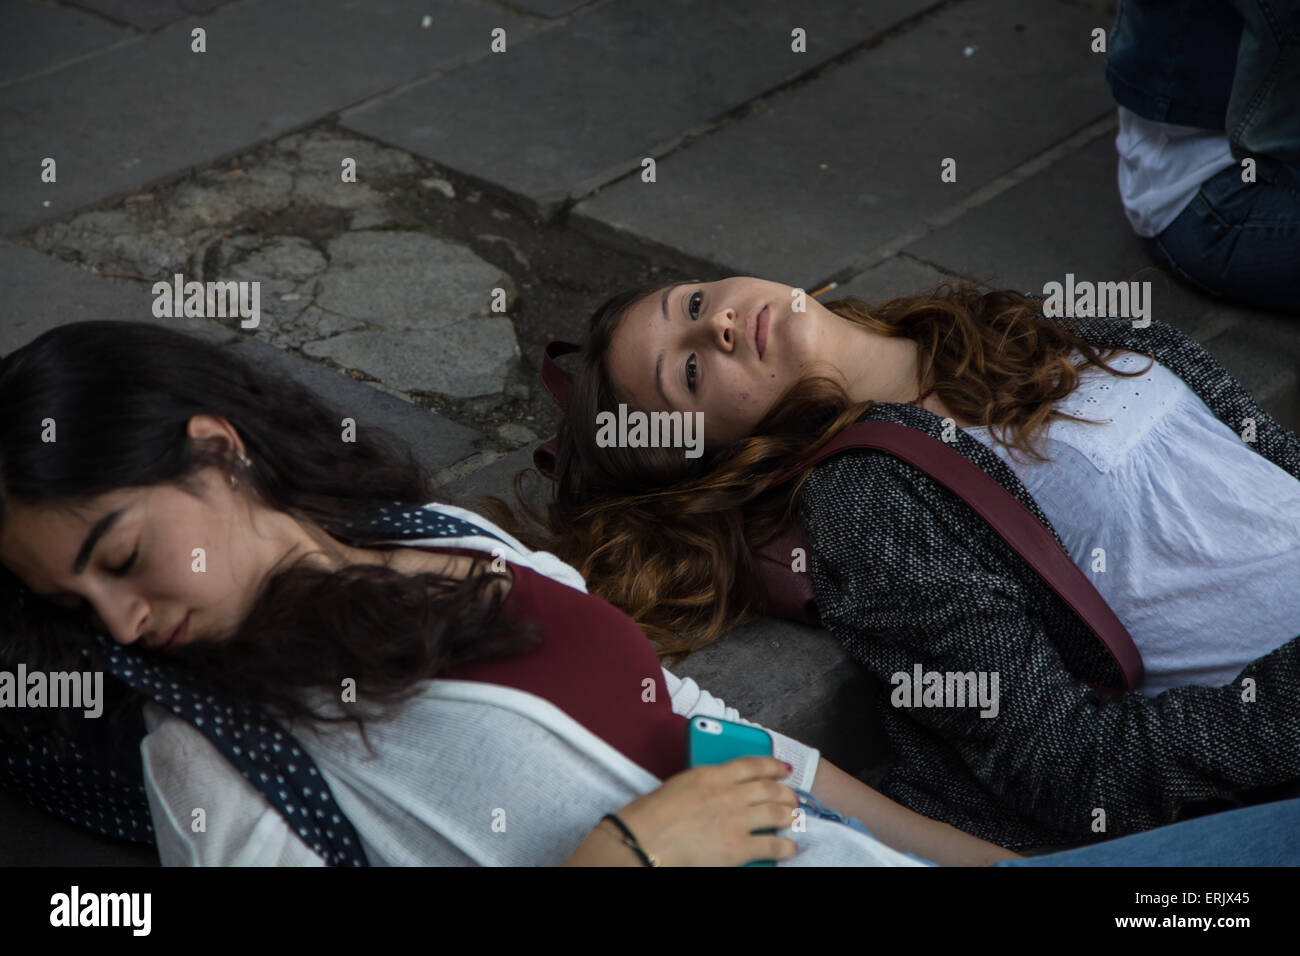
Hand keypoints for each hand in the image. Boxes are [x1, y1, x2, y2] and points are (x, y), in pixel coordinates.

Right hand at [611, 756, 800, 865]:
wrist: (644, 839)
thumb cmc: (651, 815)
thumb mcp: (681, 784)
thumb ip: (706, 784)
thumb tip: (720, 791)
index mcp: (712, 774)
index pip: (753, 765)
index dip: (774, 766)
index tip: (783, 768)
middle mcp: (729, 794)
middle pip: (770, 788)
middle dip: (786, 792)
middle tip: (791, 796)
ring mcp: (736, 820)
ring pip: (776, 813)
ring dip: (789, 815)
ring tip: (792, 818)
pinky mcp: (737, 847)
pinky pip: (771, 845)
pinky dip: (785, 846)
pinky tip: (790, 847)